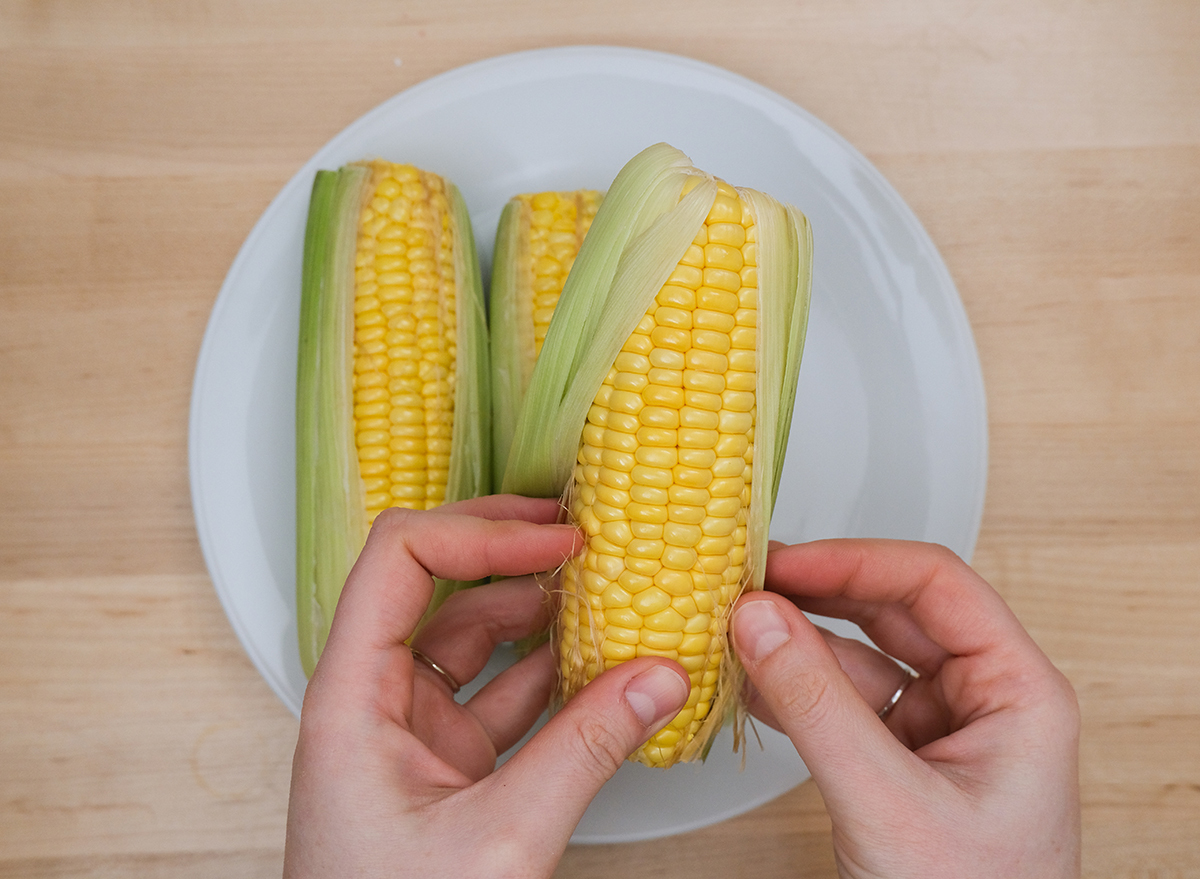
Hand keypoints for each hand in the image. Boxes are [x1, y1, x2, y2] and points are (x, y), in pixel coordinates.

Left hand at [283, 495, 689, 878]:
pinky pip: (502, 696)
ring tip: (607, 596)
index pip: (401, 561)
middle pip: (439, 587)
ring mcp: (411, 731)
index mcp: (351, 697)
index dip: (480, 532)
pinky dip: (552, 676)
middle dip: (514, 557)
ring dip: (542, 617)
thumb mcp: (500, 840)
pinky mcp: (445, 765)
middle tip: (586, 540)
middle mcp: (373, 700)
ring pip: (477, 640)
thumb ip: (586, 750)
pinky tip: (601, 666)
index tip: (555, 537)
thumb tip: (658, 675)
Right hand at [732, 540, 1080, 878]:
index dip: (854, 561)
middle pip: (891, 611)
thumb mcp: (887, 804)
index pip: (933, 586)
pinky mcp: (900, 760)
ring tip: (733, 634)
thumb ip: (817, 706)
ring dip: (794, 644)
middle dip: (816, 595)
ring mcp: (938, 730)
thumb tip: (758, 621)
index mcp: (1016, 691)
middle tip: (746, 585)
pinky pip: (840, 702)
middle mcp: (981, 699)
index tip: (783, 563)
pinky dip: (792, 689)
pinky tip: (748, 683)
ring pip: (858, 657)